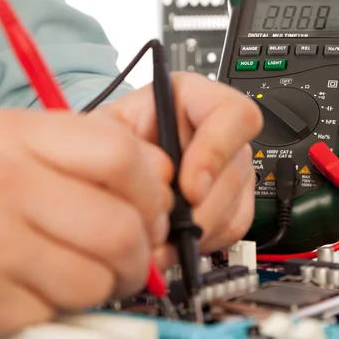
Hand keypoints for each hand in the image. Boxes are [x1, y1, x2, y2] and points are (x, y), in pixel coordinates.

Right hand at [0, 110, 172, 334]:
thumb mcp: (18, 141)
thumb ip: (89, 151)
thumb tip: (160, 181)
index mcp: (17, 137)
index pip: (119, 158)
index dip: (149, 190)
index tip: (151, 208)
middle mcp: (4, 187)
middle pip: (119, 230)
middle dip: (140, 254)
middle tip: (132, 256)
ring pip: (94, 283)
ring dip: (102, 285)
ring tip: (83, 271)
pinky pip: (53, 314)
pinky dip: (57, 306)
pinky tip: (37, 284)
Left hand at [98, 72, 262, 266]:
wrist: (107, 171)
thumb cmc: (106, 144)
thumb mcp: (103, 132)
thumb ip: (128, 147)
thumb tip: (162, 181)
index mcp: (193, 98)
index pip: (234, 114)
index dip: (216, 152)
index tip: (189, 187)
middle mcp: (220, 131)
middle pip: (235, 169)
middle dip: (198, 208)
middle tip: (165, 225)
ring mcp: (231, 167)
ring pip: (235, 204)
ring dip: (197, 228)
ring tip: (160, 233)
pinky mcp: (235, 201)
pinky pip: (234, 228)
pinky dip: (203, 240)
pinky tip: (176, 236)